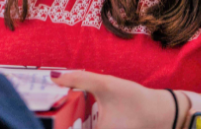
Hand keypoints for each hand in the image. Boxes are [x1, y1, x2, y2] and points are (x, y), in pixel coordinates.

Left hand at [52, 71, 175, 128]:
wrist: (161, 113)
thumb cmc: (135, 101)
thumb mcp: (106, 85)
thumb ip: (79, 79)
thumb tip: (53, 77)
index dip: (50, 126)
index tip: (38, 115)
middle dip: (56, 123)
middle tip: (40, 111)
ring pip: (76, 128)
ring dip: (65, 123)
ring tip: (51, 111)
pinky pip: (82, 128)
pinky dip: (74, 124)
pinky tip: (68, 115)